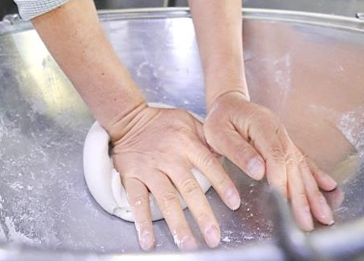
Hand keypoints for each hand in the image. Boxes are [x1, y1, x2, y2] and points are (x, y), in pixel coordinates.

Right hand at [111, 104, 240, 251]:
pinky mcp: (131, 175)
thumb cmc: (163, 122)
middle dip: (202, 214)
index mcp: (186, 142)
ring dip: (177, 223)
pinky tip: (149, 241)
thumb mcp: (188, 120)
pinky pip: (137, 200)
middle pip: (189, 187)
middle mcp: (170, 157)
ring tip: (187, 244)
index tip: (234, 204)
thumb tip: (228, 153)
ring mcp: (150, 167)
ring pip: (165, 198)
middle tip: (213, 237)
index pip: (209, 165)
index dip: (223, 184)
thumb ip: (207, 136)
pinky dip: (142, 222)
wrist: (129, 119)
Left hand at [203, 91, 337, 230]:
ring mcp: (284, 136)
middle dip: (302, 195)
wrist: (228, 103)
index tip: (281, 201)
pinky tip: (328, 187)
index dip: (280, 179)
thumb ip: (238, 151)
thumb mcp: (218, 132)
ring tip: (324, 215)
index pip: (275, 155)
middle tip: (307, 222)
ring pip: (302, 165)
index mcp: (261, 124)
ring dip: (313, 192)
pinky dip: (316, 174)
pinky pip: (303, 159)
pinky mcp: (285, 143)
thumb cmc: (220, 119)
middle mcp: (277, 130)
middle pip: (293, 164)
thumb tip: (259, 170)